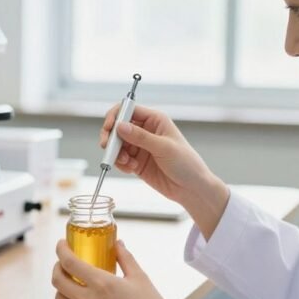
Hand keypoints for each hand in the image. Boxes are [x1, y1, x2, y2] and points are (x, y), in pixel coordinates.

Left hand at [51, 239, 174, 298]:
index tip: (62, 244)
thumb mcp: (139, 277)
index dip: (61, 250)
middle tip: (63, 262)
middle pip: (57, 280)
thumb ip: (125, 258)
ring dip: (61, 287)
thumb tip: (117, 244)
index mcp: (102, 284)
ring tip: (71, 281)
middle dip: (57, 267)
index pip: (69, 262)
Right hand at [100, 104, 229, 238]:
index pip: (128, 110)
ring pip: (117, 144)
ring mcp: (140, 147)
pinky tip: (131, 169)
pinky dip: (120, 164)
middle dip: (111, 136)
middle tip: (107, 147)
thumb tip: (120, 126)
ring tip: (126, 162)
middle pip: (118, 127)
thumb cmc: (186, 164)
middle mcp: (145, 131)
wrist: (191, 188)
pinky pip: (120, 159)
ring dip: (116, 153)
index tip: (109, 127)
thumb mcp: (163, 148)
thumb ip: (140, 137)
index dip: (116, 116)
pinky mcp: (136, 162)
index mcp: (155, 120)